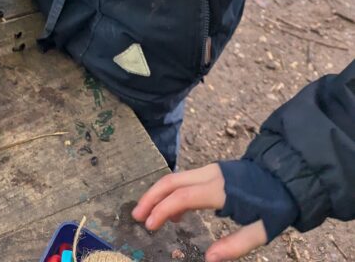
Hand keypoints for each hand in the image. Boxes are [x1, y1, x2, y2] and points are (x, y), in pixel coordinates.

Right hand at [133, 165, 267, 261]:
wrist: (286, 176)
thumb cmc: (275, 205)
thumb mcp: (261, 230)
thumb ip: (235, 245)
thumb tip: (208, 259)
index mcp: (220, 190)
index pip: (182, 196)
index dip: (162, 210)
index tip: (149, 226)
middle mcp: (210, 175)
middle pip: (171, 181)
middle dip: (151, 198)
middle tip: (137, 217)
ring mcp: (210, 170)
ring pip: (175, 178)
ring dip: (158, 194)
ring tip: (148, 216)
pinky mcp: (212, 172)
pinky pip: (185, 180)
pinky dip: (172, 193)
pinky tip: (174, 214)